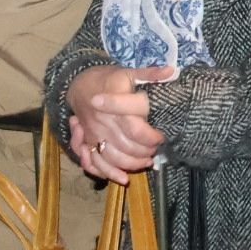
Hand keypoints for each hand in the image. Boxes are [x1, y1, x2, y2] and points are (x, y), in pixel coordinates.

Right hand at [65, 65, 167, 183]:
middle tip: (157, 150)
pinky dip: (109, 173)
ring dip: (131, 164)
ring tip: (147, 161)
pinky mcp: (88, 142)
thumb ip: (149, 74)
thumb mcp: (129, 72)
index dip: (151, 137)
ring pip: (113, 157)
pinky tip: (123, 178)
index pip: (135, 128)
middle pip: (126, 146)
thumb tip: (171, 71)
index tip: (162, 137)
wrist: (79, 84)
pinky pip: (95, 163)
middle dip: (145, 152)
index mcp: (115, 105)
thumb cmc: (108, 79)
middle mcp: (103, 122)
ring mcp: (94, 134)